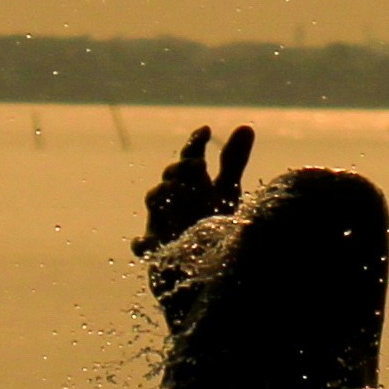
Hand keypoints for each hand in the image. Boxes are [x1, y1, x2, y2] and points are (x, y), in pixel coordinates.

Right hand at [135, 122, 253, 256]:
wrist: (202, 262)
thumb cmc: (211, 221)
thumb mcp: (226, 191)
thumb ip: (233, 161)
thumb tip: (246, 126)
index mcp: (192, 181)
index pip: (190, 156)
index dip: (196, 142)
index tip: (206, 130)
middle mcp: (174, 197)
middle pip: (172, 175)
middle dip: (182, 168)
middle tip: (199, 165)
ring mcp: (162, 221)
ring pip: (155, 201)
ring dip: (162, 193)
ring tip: (176, 189)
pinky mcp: (157, 249)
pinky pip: (143, 245)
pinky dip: (142, 243)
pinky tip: (145, 243)